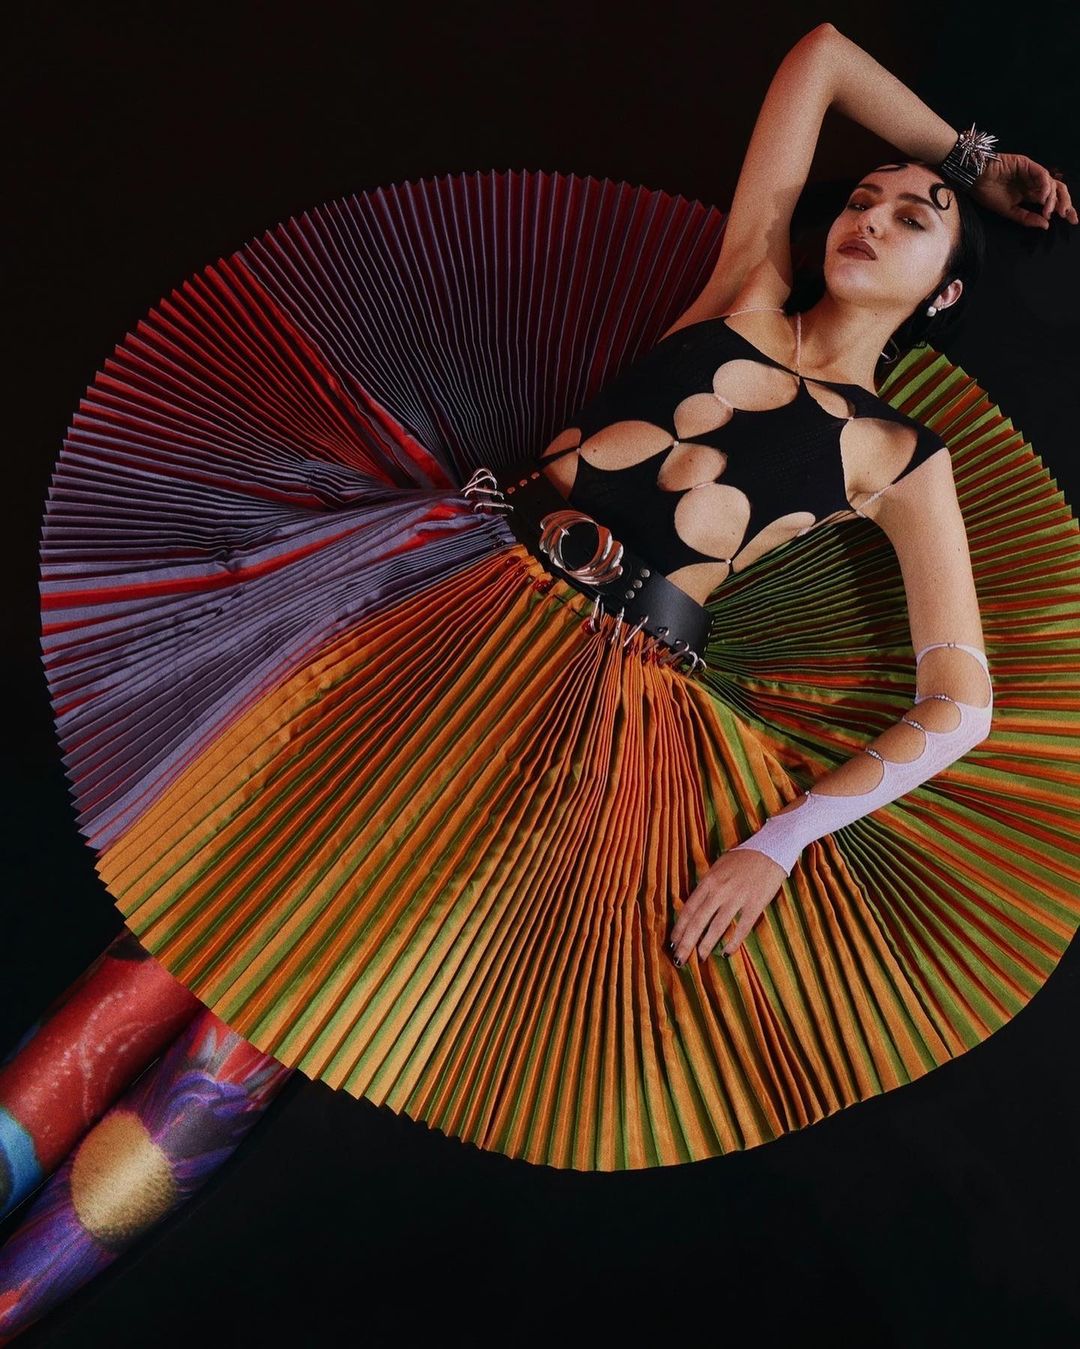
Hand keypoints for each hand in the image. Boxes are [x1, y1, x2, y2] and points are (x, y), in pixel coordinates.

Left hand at [668, 846, 787, 962]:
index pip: (688, 909)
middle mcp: (720, 890)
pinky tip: (726, 952)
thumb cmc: (743, 858)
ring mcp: (737, 897)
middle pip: (698, 921)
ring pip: (717, 927)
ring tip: (700, 958)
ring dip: (706, 945)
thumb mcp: (718, 867)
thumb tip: (695, 907)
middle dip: (687, 942)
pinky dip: (733, 942)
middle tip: (680, 959)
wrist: (770, 850)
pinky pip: (742, 927)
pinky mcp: (755, 904)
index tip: (673, 942)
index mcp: (708, 880)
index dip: (679, 928)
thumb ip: (707, 886)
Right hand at [970, 153, 1076, 228]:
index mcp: (1030, 194)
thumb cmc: (987, 193)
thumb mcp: (1008, 211)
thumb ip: (1026, 218)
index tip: (1072, 221)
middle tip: (1067, 216)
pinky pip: (1042, 174)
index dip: (1063, 209)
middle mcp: (1034, 183)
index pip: (1051, 202)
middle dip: (1065, 203)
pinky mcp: (1028, 164)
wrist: (974, 178)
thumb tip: (1046, 225)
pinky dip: (1045, 186)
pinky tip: (1044, 197)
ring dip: (1054, 198)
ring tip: (1050, 211)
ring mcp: (1032, 173)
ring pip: (1053, 183)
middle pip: (1058, 191)